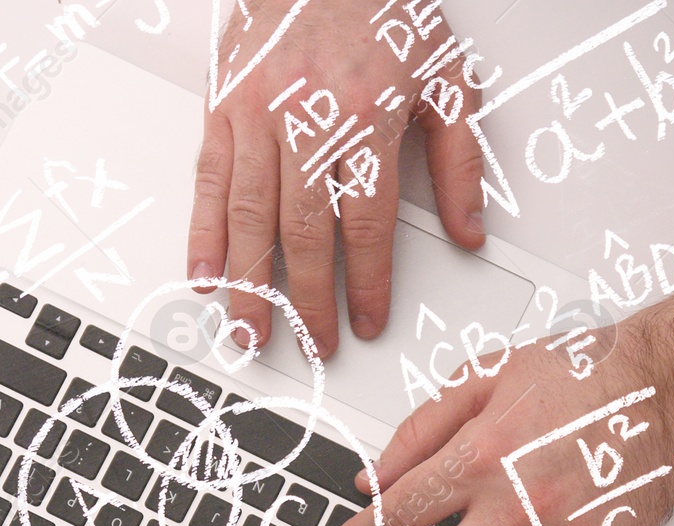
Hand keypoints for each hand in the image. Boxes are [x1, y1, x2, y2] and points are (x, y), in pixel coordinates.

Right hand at [187, 0, 487, 357]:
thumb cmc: (382, 8)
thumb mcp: (447, 77)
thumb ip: (461, 159)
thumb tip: (469, 231)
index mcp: (367, 117)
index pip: (367, 224)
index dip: (368, 282)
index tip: (368, 321)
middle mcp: (307, 120)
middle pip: (306, 233)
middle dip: (307, 300)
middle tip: (311, 344)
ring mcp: (258, 115)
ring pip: (252, 217)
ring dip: (251, 285)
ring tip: (253, 331)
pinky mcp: (222, 107)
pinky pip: (210, 182)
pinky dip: (204, 234)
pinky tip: (206, 273)